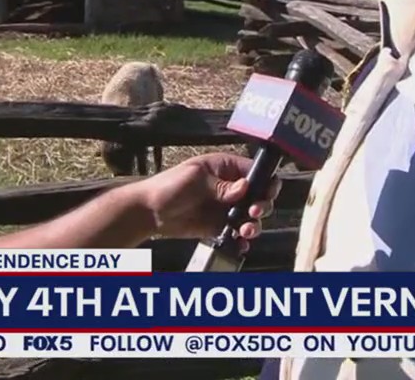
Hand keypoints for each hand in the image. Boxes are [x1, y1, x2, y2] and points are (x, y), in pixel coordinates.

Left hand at [138, 152, 280, 249]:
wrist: (148, 212)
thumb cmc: (169, 186)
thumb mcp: (195, 179)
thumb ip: (222, 185)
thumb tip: (245, 187)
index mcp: (226, 168)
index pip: (255, 173)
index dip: (265, 184)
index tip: (265, 195)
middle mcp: (230, 188)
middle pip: (259, 197)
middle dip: (261, 207)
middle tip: (253, 213)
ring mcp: (225, 208)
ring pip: (250, 218)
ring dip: (253, 226)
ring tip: (244, 231)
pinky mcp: (219, 226)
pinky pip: (236, 234)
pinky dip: (241, 241)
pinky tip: (240, 244)